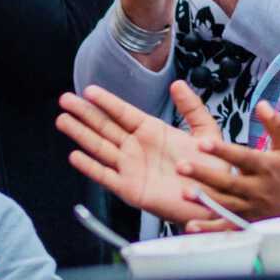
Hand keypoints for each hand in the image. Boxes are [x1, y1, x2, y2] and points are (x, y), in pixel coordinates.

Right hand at [57, 82, 230, 223]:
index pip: (123, 112)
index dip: (106, 101)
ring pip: (100, 148)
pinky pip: (106, 176)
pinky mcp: (130, 189)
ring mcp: (131, 168)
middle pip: (105, 127)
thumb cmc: (211, 165)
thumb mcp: (205, 131)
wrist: (216, 195)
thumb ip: (191, 107)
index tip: (88, 90)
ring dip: (80, 135)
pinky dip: (90, 167)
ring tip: (62, 120)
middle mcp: (137, 147)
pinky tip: (75, 156)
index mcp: (152, 131)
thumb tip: (177, 84)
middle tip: (64, 100)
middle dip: (85, 114)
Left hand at [181, 99, 279, 221]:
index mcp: (266, 167)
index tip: (202, 142)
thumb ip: (276, 124)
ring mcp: (250, 209)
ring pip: (224, 205)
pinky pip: (225, 229)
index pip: (242, 157)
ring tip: (183, 193)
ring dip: (203, 200)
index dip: (223, 151)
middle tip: (180, 166)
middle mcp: (257, 189)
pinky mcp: (244, 226)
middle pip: (228, 182)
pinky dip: (209, 230)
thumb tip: (262, 104)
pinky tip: (191, 226)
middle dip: (204, 174)